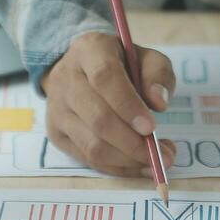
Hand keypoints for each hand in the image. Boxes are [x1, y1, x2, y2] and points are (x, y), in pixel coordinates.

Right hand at [40, 32, 176, 176]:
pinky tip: (140, 166)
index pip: (104, 78)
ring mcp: (57, 109)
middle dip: (133, 143)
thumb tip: (159, 103)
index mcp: (89, 50)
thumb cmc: (120, 64)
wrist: (81, 70)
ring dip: (128, 160)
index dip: (128, 105)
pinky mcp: (57, 133)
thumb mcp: (145, 57)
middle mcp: (66, 79)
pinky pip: (88, 159)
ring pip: (92, 145)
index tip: (151, 127)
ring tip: (157, 160)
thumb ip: (158, 74)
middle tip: (163, 153)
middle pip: (98, 118)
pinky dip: (118, 168)